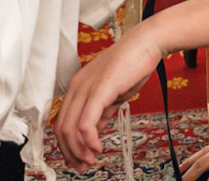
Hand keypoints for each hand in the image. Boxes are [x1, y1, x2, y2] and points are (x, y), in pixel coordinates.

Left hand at [55, 26, 165, 171]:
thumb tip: (94, 132)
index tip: (77, 158)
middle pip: (62, 128)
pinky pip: (86, 122)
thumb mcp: (112, 94)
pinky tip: (98, 147)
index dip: (66, 144)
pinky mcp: (100, 89)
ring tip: (90, 159)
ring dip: (79, 149)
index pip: (62, 121)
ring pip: (71, 128)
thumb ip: (101, 112)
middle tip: (82, 165)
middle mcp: (77, 86)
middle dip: (70, 152)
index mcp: (77, 86)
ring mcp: (86, 87)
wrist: (146, 44)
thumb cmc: (132, 65)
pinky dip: (89, 140)